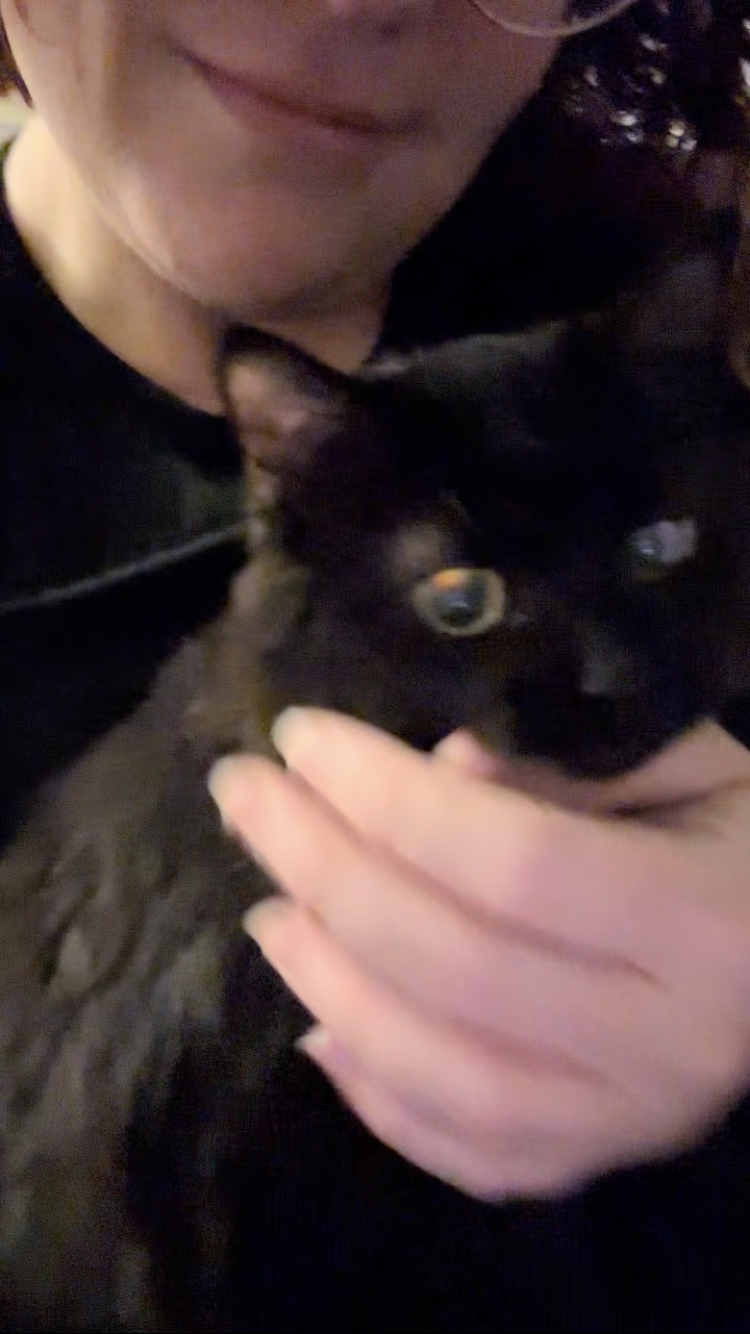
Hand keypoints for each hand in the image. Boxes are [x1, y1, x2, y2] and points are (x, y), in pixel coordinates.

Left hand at [208, 711, 749, 1199]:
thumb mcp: (697, 763)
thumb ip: (573, 772)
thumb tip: (440, 770)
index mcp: (707, 921)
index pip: (512, 864)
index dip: (389, 800)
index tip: (300, 738)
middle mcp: (676, 1040)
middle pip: (456, 967)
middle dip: (326, 869)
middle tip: (245, 795)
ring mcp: (642, 1116)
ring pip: (454, 1081)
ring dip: (334, 990)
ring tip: (269, 910)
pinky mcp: (615, 1154)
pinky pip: (485, 1159)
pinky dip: (387, 1108)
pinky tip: (321, 1036)